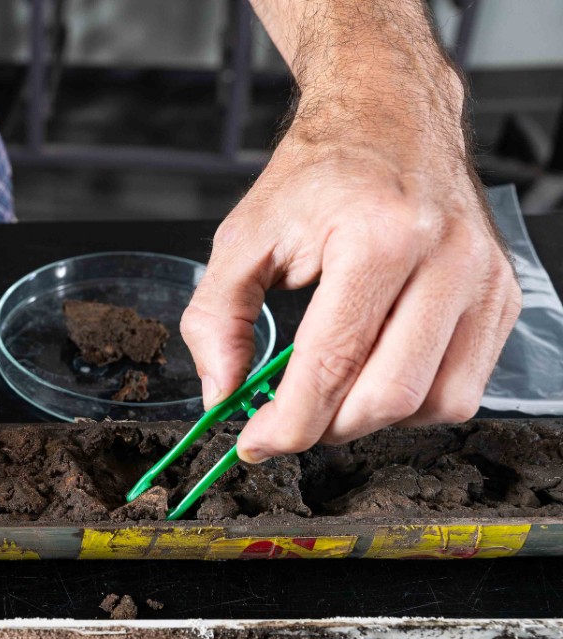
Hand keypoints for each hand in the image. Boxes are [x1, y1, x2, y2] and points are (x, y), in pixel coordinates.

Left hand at [181, 67, 520, 462]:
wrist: (389, 115)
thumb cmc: (319, 173)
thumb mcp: (243, 236)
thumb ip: (216, 318)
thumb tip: (221, 394)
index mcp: (378, 238)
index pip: (333, 366)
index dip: (288, 423)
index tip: (254, 442)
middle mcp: (446, 258)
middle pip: (388, 397)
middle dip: (326, 427)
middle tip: (287, 419)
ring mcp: (485, 278)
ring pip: (434, 404)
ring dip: (372, 419)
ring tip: (331, 391)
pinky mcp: (503, 294)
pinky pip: (464, 387)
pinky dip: (413, 401)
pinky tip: (374, 372)